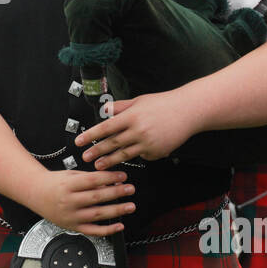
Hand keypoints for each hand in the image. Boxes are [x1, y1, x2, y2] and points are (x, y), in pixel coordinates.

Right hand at [24, 167, 133, 235]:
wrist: (35, 194)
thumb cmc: (54, 183)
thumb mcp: (70, 175)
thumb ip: (90, 178)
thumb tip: (111, 181)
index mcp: (68, 185)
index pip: (92, 181)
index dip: (109, 177)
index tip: (123, 175)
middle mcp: (69, 201)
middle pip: (97, 197)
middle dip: (116, 193)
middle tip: (130, 189)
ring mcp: (71, 216)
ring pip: (97, 214)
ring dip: (116, 211)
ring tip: (130, 206)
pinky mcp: (72, 226)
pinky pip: (92, 231)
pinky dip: (107, 230)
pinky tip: (119, 225)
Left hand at [74, 90, 199, 169]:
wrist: (187, 112)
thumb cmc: (162, 104)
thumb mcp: (139, 101)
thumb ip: (120, 107)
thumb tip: (104, 110)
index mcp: (131, 116)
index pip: (106, 128)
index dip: (91, 136)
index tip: (79, 142)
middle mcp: (138, 131)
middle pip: (112, 143)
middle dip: (97, 151)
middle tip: (84, 157)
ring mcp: (148, 143)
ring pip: (124, 154)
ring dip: (110, 161)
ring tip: (98, 166)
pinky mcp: (156, 152)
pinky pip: (141, 156)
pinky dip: (135, 155)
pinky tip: (131, 154)